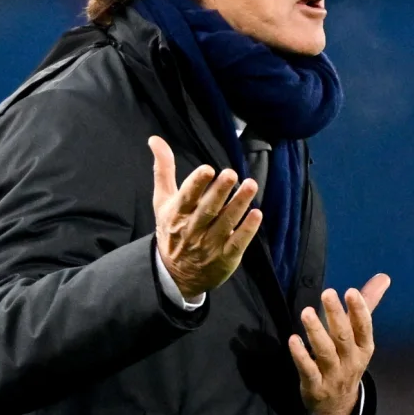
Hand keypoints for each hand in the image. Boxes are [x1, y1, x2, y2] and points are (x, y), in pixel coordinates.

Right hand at [149, 136, 262, 299]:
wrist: (175, 275)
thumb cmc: (172, 230)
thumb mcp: (162, 201)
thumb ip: (163, 170)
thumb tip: (156, 139)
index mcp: (176, 214)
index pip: (187, 197)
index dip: (196, 184)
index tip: (207, 169)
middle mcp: (192, 230)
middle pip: (207, 209)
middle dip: (220, 192)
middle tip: (231, 173)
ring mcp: (209, 245)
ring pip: (225, 223)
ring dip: (239, 204)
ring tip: (251, 185)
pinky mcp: (225, 258)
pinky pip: (237, 243)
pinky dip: (247, 230)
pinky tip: (257, 214)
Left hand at [288, 274, 390, 414]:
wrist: (338, 406)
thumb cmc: (348, 361)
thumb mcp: (361, 337)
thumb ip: (368, 304)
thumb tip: (383, 277)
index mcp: (364, 347)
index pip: (364, 327)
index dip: (358, 310)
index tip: (351, 292)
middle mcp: (351, 361)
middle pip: (344, 337)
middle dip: (336, 314)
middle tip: (327, 293)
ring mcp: (333, 375)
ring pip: (325, 352)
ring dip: (316, 331)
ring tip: (307, 312)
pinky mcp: (315, 386)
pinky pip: (308, 370)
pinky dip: (301, 355)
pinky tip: (293, 340)